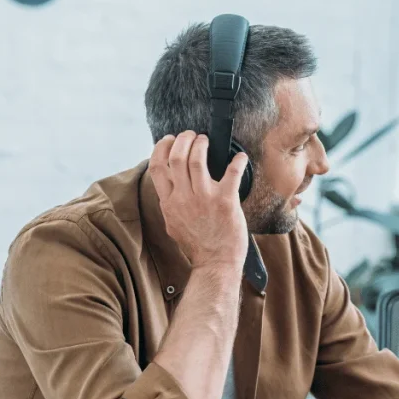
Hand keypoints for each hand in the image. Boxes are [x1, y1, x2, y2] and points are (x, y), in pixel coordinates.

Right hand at [148, 132, 248, 272]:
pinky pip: (232, 172)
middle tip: (191, 135)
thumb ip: (170, 203)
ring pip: (197, 158)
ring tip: (206, 140)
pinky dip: (237, 161)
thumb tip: (168, 187)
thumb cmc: (197, 245)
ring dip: (202, 144)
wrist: (216, 263)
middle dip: (183, 139)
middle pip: (177, 156)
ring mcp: (204, 198)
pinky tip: (240, 157)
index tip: (169, 140)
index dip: (162, 148)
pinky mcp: (226, 201)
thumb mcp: (173, 223)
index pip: (157, 166)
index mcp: (169, 202)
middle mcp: (183, 198)